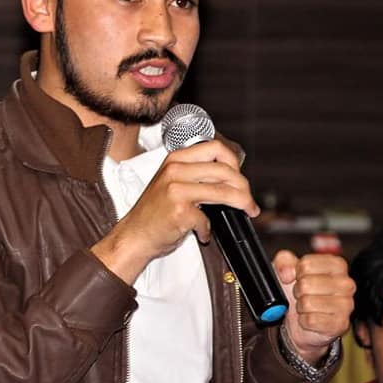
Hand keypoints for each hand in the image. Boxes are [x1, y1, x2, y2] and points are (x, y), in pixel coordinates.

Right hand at [92, 139, 258, 284]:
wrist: (134, 234)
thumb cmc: (153, 212)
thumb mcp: (170, 181)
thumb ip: (194, 173)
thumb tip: (230, 175)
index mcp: (174, 159)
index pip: (215, 148)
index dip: (234, 162)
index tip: (239, 177)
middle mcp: (175, 170)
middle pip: (225, 170)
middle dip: (244, 187)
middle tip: (248, 200)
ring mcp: (176, 190)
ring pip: (224, 191)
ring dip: (242, 203)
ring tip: (246, 210)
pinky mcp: (180, 212)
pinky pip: (208, 220)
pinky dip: (209, 230)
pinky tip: (203, 233)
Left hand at [274, 250, 354, 364]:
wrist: (301, 320)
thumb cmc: (299, 291)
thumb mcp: (287, 269)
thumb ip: (283, 261)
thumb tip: (287, 272)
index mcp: (336, 265)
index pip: (306, 264)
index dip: (296, 273)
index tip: (300, 277)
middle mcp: (346, 283)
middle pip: (305, 284)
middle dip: (298, 290)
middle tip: (303, 294)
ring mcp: (346, 304)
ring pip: (307, 303)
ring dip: (301, 306)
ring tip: (307, 306)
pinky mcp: (341, 323)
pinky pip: (311, 320)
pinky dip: (304, 321)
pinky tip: (311, 318)